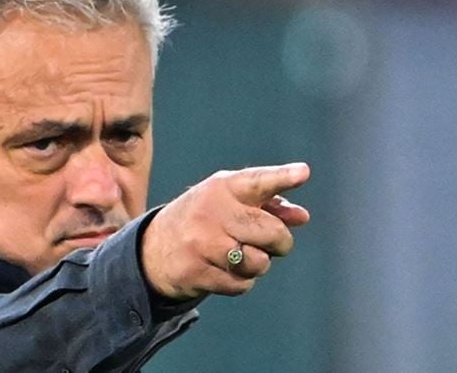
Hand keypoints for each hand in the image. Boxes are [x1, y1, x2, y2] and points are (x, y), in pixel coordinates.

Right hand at [141, 163, 310, 298]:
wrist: (153, 247)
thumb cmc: (205, 219)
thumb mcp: (231, 202)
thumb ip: (268, 205)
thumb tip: (301, 217)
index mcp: (222, 187)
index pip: (257, 181)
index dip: (282, 177)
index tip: (302, 173)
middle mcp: (212, 212)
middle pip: (271, 231)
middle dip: (280, 242)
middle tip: (271, 242)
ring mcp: (202, 243)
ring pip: (259, 262)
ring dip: (258, 264)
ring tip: (242, 256)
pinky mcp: (196, 272)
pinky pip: (241, 284)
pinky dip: (241, 282)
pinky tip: (225, 270)